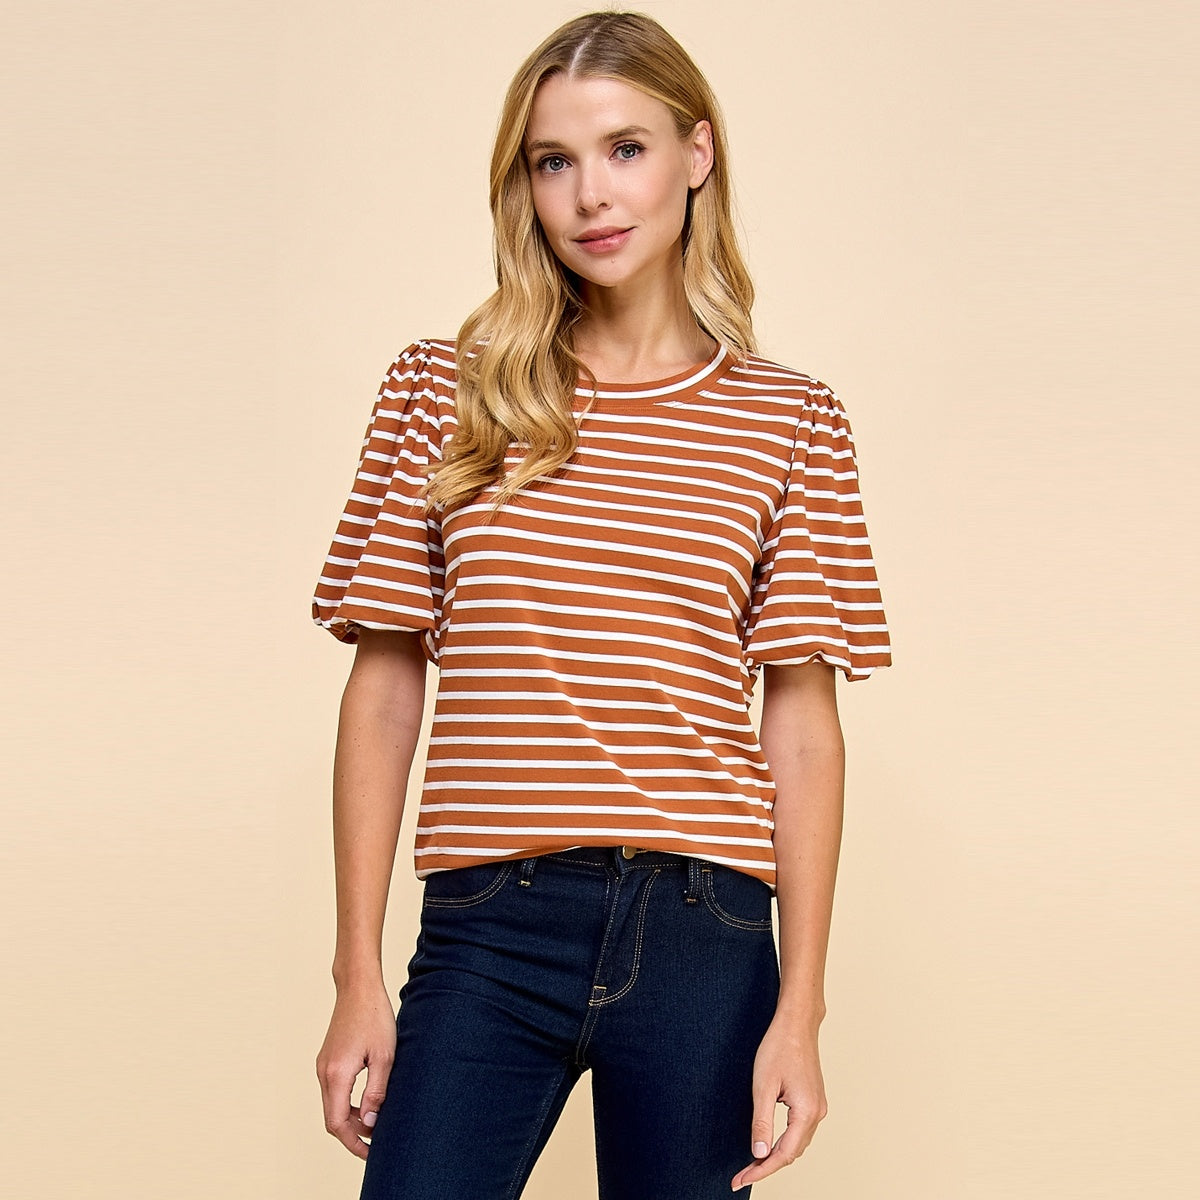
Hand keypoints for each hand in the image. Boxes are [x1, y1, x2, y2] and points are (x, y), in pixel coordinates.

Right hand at [315, 980, 396, 1158]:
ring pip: (332, 1105)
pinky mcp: (327, 1059)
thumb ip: (376, 1092)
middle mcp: (324, 1072)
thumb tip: (370, 1123)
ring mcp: (323, 1065)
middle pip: (332, 1118)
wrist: (358, 987)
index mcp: (336, 1075)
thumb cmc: (375, 1017)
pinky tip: (366, 1101)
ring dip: (350, 1118)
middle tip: (377, 1141)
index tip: (370, 1153)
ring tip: (376, 1120)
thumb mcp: (384, 1057)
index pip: (337, 1124)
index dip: (353, 1143)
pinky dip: (346, 1102)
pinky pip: (333, 1090)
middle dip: (353, 1134)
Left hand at [730, 1014, 827, 1190]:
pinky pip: (799, 1131)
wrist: (797, 1023)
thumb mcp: (763, 1086)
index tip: (740, 1180)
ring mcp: (818, 1107)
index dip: (760, 1171)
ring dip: (775, 1156)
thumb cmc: (779, 1048)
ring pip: (796, 1144)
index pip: (783, 1155)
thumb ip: (761, 1122)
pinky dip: (783, 1142)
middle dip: (766, 1166)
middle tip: (741, 1175)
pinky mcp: (814, 1100)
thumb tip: (758, 1154)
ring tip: (751, 1164)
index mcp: (807, 1112)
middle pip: (792, 1153)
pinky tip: (768, 1143)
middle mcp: (818, 1113)